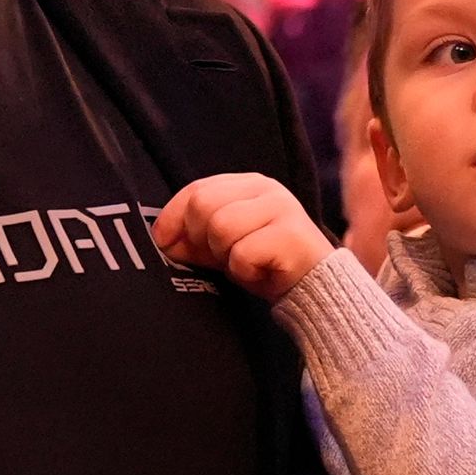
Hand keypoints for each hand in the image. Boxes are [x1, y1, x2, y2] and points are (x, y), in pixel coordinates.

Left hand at [154, 170, 333, 303]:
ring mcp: (281, 208)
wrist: (313, 290)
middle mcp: (266, 188)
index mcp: (248, 184)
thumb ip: (194, 238)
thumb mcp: (224, 248)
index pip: (196, 189)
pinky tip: (262, 272)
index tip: (165, 242)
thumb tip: (161, 238)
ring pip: (220, 228)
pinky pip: (242, 254)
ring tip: (246, 262)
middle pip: (202, 206)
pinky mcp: (290, 235)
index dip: (172, 217)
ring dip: (225, 256)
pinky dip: (244, 272)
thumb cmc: (266, 265)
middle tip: (223, 257)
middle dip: (202, 239)